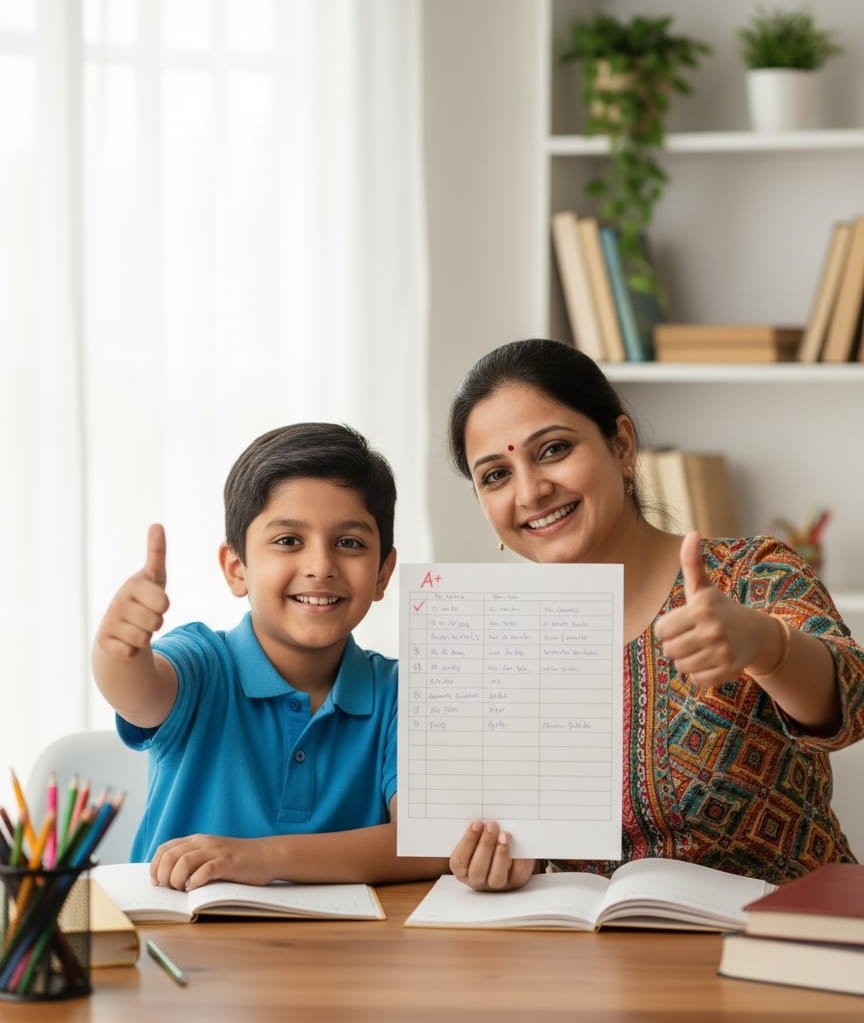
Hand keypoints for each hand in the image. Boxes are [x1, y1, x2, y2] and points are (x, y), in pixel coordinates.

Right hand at [94, 524, 169, 659]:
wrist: (117, 629)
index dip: (163, 606)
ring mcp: (109, 622)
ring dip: (144, 637)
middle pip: (156, 622)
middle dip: (155, 623)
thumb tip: (156, 524)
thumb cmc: (141, 600)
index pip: (163, 602)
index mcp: (133, 585)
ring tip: (135, 628)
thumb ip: (156, 553)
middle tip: (144, 617)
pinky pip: (130, 653)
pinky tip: (124, 642)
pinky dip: (132, 651)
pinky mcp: (103, 643)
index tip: (153, 601)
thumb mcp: (153, 577)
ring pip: (144, 639)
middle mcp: (118, 602)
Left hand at [150, 834, 276, 890]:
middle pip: (171, 856)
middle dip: (163, 875)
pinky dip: (195, 881)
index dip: (155, 866)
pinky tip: (194, 888)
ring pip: (184, 861)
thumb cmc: (238, 861)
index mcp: (197, 841)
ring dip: (176, 879)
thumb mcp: (211, 856)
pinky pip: (206, 870)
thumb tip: (167, 880)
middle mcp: (204, 843)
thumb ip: (193, 862)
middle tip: (169, 889)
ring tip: (181, 889)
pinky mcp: (228, 863)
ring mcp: (216, 851)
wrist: (267, 855)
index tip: (156, 882)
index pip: (165, 848)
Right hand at [449, 821, 536, 891]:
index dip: (468, 842)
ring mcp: (497, 885)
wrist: (507, 856)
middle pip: (477, 870)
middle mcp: (477, 881)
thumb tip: (483, 818)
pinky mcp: (516, 882)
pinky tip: (518, 843)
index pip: (459, 861)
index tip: (476, 824)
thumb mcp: (475, 838)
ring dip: (500, 853)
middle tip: (492, 825)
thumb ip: (476, 832)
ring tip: (505, 835)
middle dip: (485, 845)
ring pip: (496, 877)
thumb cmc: (486, 843)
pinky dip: (519, 857)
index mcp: (462, 870)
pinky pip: (518, 873)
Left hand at [654, 531, 765, 688]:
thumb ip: (692, 562)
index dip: (667, 629)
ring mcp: (722, 651)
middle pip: (669, 649)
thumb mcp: (705, 587)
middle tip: (691, 637)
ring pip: (681, 666)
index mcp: (702, 608)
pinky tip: (711, 660)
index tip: (681, 624)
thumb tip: (692, 533)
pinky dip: (700, 673)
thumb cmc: (721, 608)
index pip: (661, 630)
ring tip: (701, 648)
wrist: (757, 634)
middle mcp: (712, 629)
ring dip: (687, 660)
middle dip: (676, 645)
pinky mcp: (728, 670)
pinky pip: (697, 679)